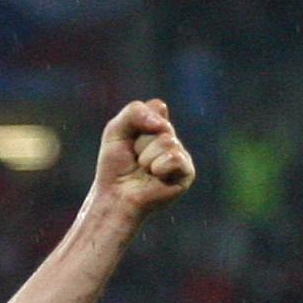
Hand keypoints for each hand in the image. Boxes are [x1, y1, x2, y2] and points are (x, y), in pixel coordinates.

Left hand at [88, 99, 194, 219]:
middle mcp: (172, 139)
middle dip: (140, 142)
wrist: (116, 196)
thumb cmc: (115, 165)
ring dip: (146, 157)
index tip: (129, 139)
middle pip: (161, 125)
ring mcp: (181, 155)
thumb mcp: (115, 130)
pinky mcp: (187, 172)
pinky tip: (155, 176)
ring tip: (143, 169)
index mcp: (158, 127)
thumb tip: (161, 125)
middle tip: (135, 159)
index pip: (157, 107)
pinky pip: (175, 157)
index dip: (139, 122)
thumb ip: (135, 112)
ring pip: (167, 140)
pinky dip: (159, 167)